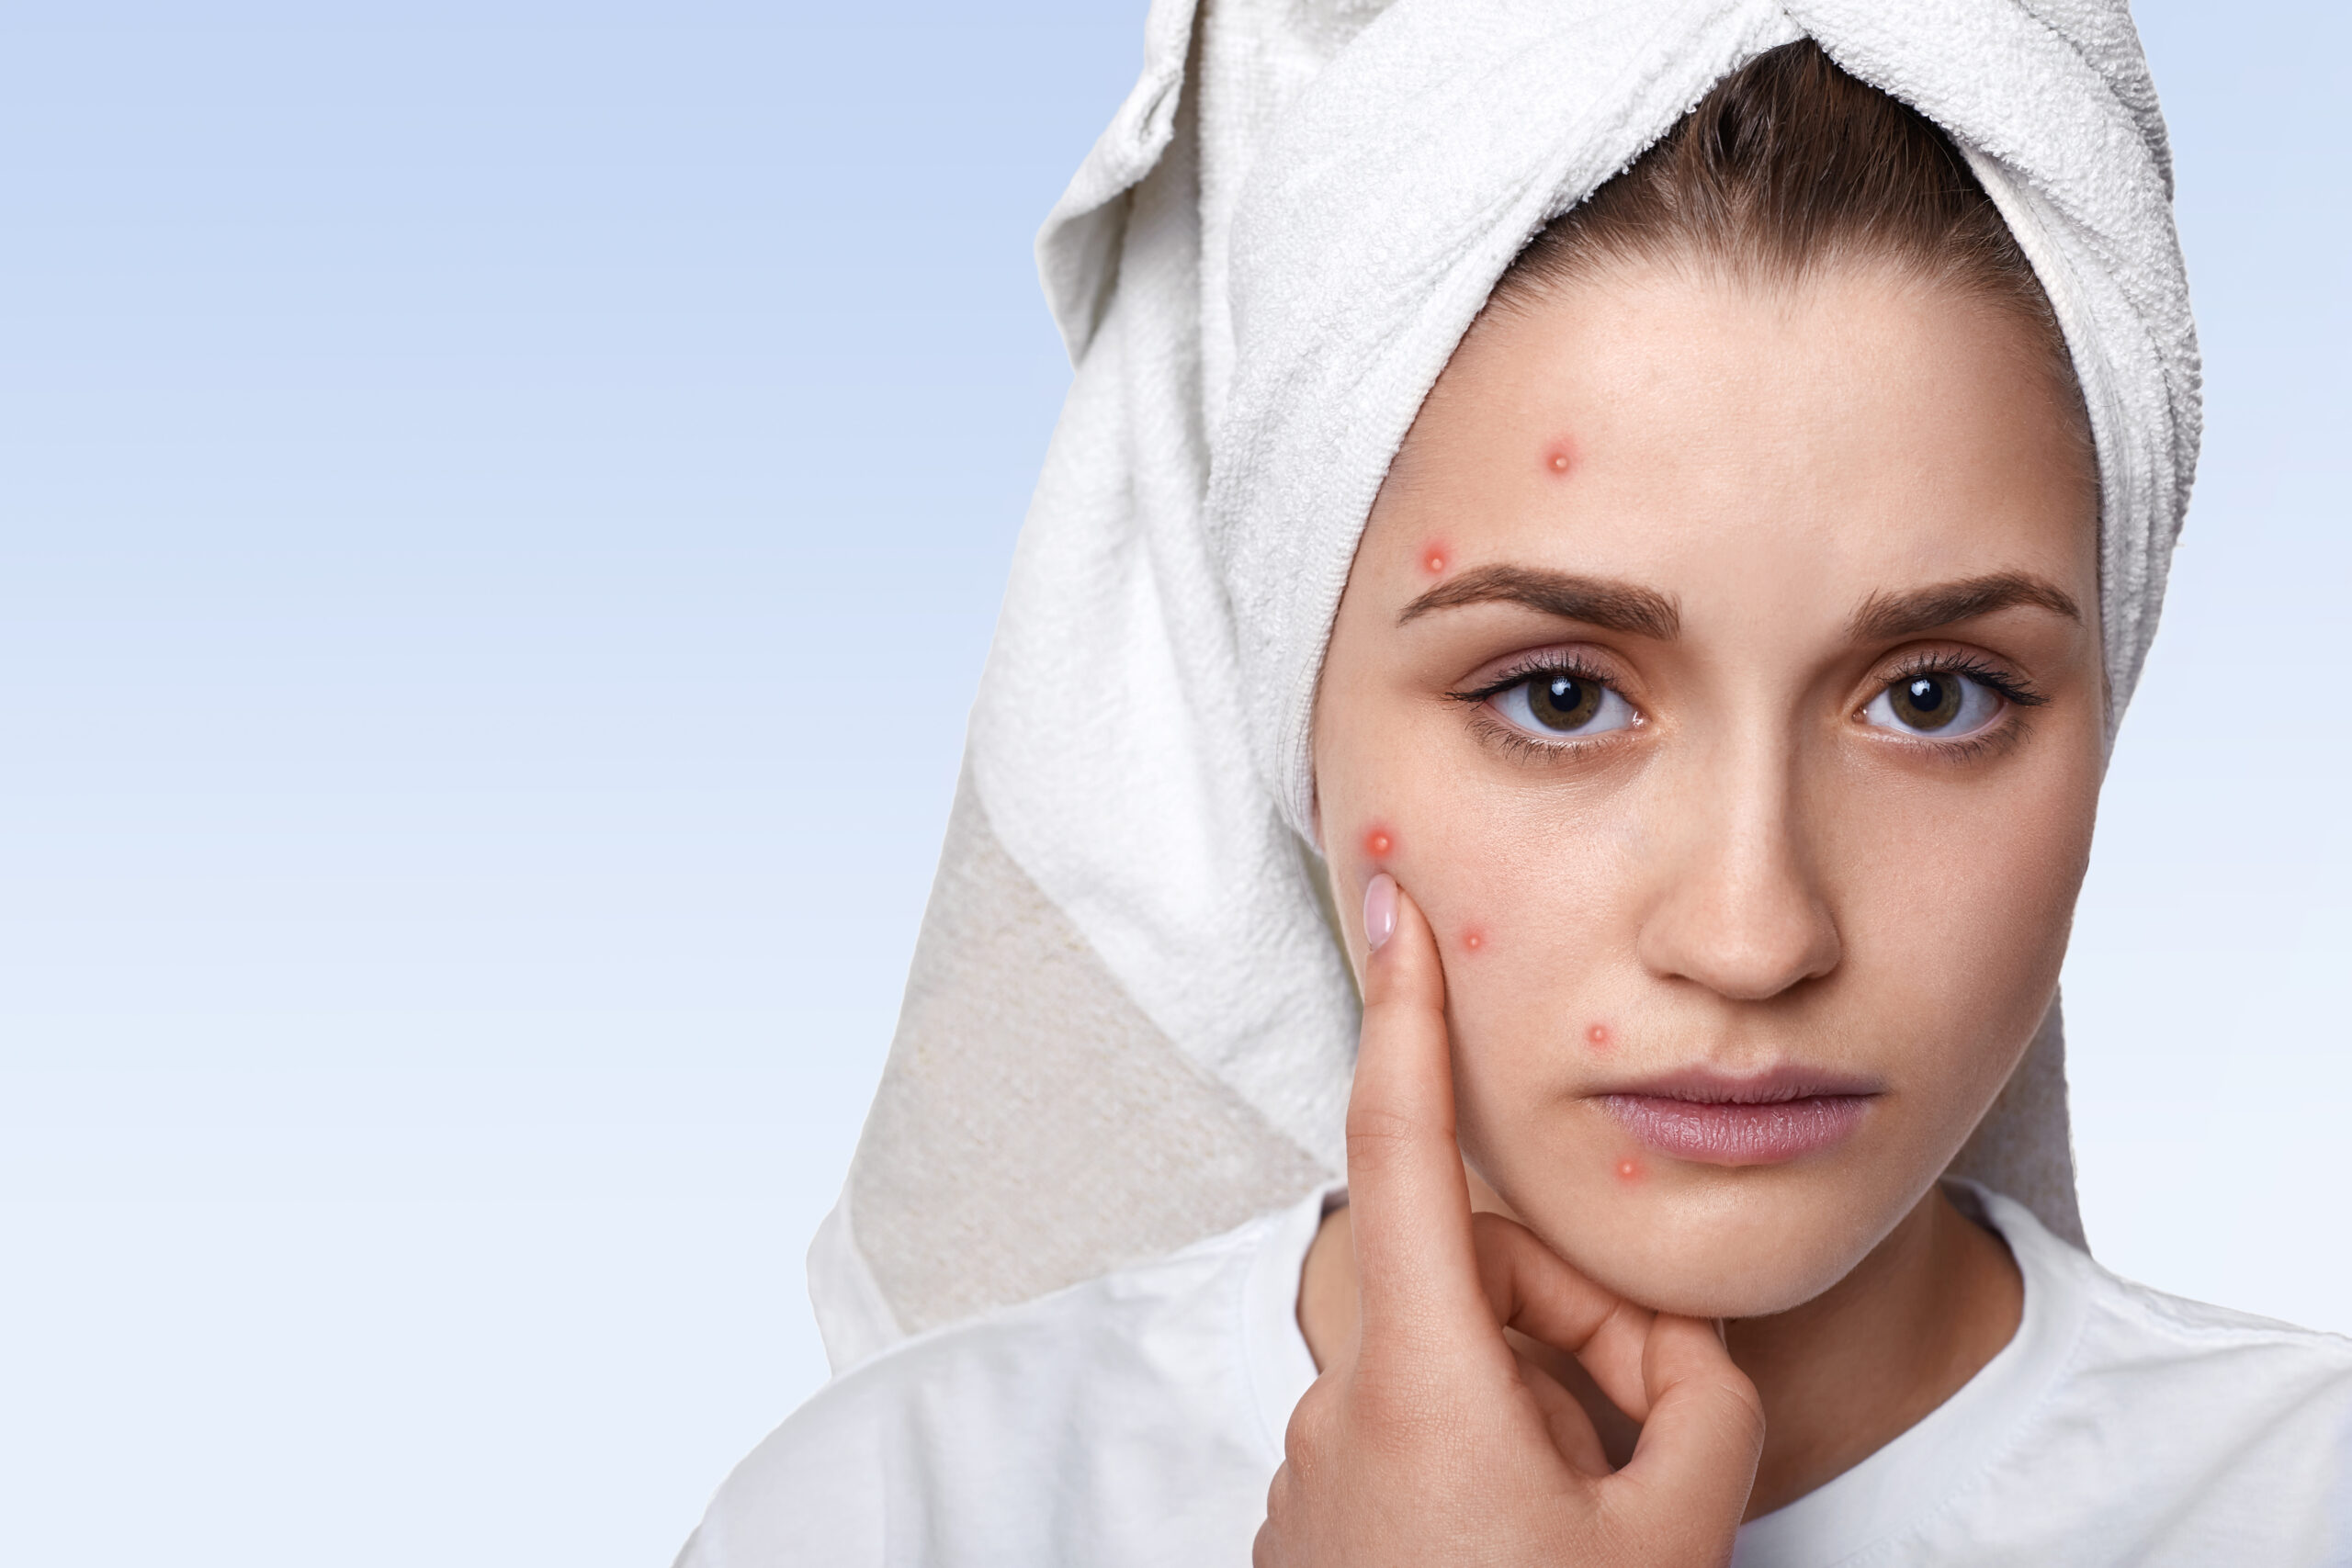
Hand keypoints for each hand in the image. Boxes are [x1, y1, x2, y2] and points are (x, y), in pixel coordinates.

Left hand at [1255, 875, 1763, 1566]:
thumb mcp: (1674, 1535)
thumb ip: (1696, 1405)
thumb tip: (1667, 1356)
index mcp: (1422, 1381)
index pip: (1400, 1149)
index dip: (1400, 1015)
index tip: (1389, 902)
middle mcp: (1344, 1405)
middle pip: (1469, 1282)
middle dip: (1569, 1319)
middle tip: (1656, 1420)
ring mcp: (1317, 1471)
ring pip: (1452, 1369)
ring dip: (1541, 1404)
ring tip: (1608, 1513)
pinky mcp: (1313, 1528)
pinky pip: (1414, 1438)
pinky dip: (1490, 1461)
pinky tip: (1539, 1551)